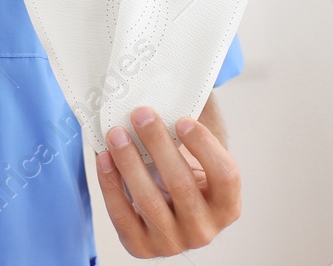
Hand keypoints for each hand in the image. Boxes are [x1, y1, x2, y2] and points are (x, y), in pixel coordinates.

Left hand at [96, 106, 240, 256]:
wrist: (167, 210)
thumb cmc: (184, 174)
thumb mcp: (197, 159)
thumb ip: (190, 131)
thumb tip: (169, 84)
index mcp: (228, 207)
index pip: (226, 176)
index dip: (205, 146)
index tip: (182, 119)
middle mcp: (204, 230)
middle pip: (183, 184)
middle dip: (158, 144)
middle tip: (141, 114)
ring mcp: (172, 243)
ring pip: (149, 200)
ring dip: (129, 162)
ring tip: (116, 132)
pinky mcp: (140, 247)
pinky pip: (122, 215)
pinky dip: (111, 184)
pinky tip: (104, 157)